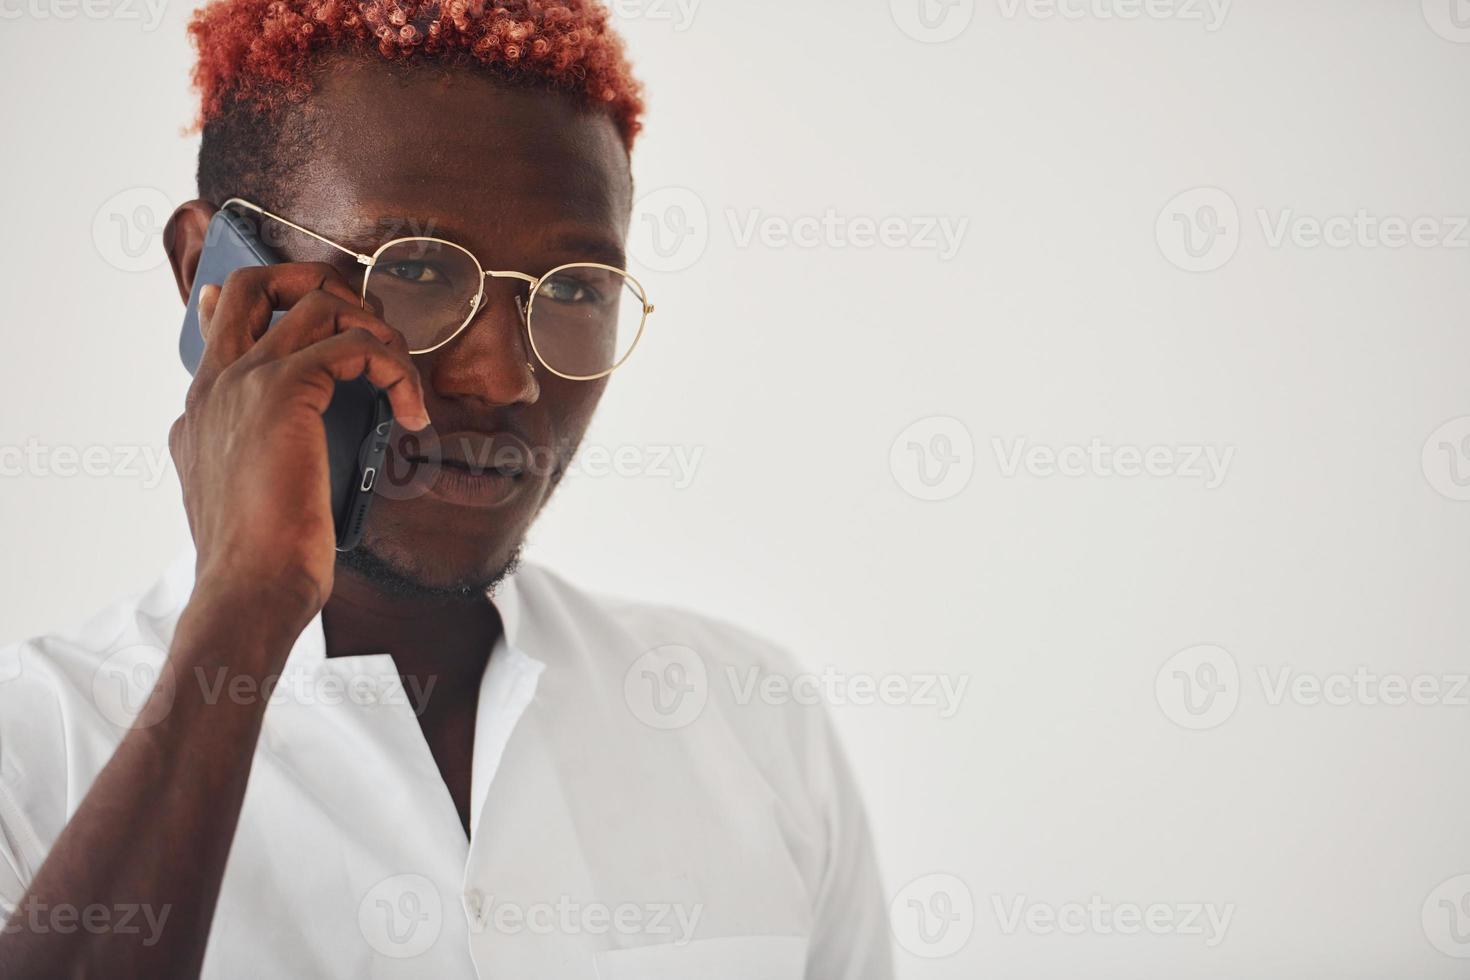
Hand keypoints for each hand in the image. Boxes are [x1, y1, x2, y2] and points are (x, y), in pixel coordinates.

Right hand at [169, 262, 429, 624]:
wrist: (250, 586)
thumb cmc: (262, 557)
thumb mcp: (252, 496)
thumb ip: (265, 453)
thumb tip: (293, 438)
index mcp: (203, 405)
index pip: (222, 318)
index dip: (272, 297)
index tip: (315, 301)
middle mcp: (217, 383)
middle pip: (256, 282)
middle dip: (322, 282)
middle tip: (369, 327)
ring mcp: (245, 382)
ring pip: (317, 303)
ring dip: (374, 329)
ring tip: (401, 377)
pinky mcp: (284, 391)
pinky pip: (356, 345)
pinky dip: (396, 369)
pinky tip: (413, 412)